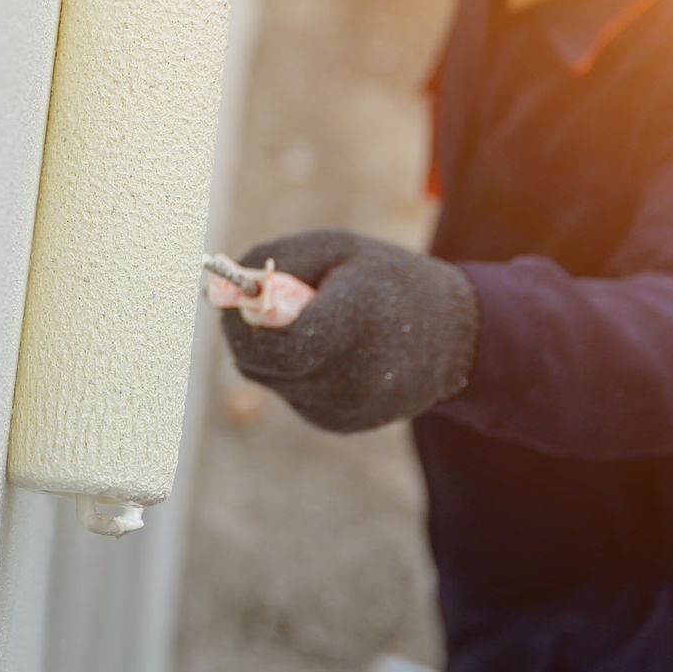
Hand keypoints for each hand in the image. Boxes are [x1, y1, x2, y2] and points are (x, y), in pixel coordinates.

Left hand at [219, 228, 478, 432]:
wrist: (456, 338)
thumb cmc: (387, 280)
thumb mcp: (334, 248)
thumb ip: (272, 263)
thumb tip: (217, 291)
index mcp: (353, 325)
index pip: (273, 339)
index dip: (247, 315)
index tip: (250, 289)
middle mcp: (348, 378)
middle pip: (258, 360)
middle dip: (251, 327)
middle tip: (276, 297)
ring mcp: (343, 408)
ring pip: (267, 376)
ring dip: (272, 346)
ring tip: (314, 320)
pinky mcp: (337, 423)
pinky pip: (288, 390)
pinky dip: (292, 366)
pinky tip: (329, 348)